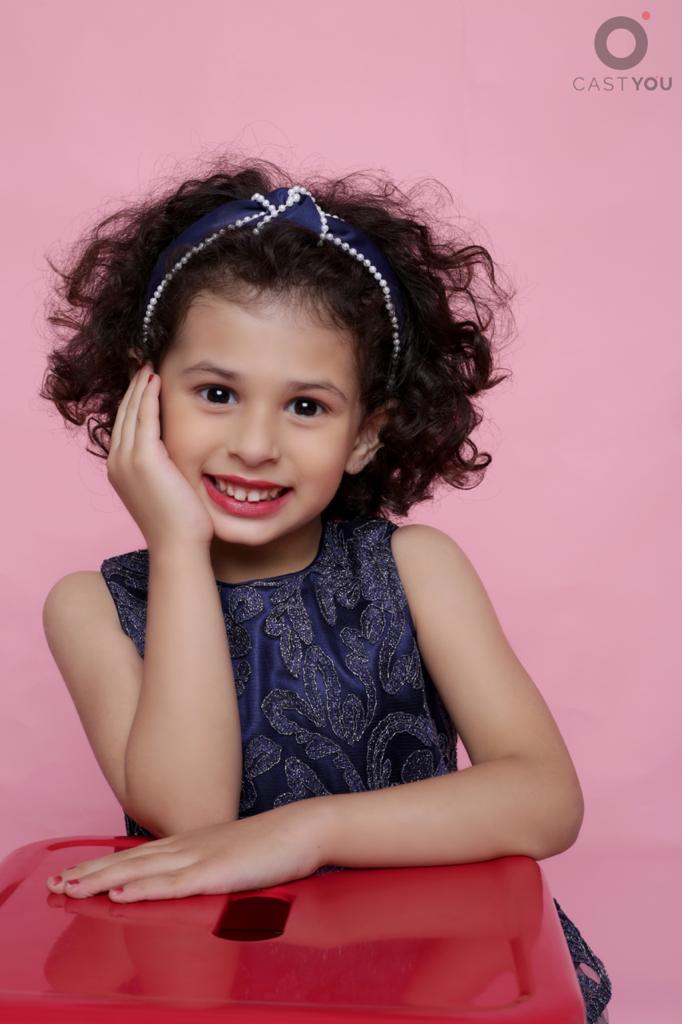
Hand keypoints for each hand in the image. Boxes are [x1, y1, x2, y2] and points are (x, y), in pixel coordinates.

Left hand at [45, 801, 328, 901]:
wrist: (303, 829)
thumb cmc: (271, 846)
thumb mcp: (230, 856)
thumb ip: (206, 867)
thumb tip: (191, 880)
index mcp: (191, 844)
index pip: (137, 856)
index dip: (102, 866)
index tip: (73, 875)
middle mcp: (188, 847)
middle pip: (129, 862)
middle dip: (89, 874)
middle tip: (54, 885)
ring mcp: (200, 858)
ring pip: (141, 872)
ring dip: (102, 882)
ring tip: (70, 889)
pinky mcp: (216, 873)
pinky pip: (172, 885)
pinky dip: (142, 890)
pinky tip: (119, 895)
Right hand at [107, 362, 214, 550]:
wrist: (178, 545)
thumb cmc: (180, 523)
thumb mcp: (165, 488)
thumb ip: (163, 466)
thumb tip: (176, 451)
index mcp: (119, 468)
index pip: (125, 423)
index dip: (133, 397)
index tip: (144, 375)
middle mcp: (116, 461)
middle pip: (123, 411)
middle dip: (133, 384)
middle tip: (142, 358)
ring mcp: (126, 459)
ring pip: (131, 410)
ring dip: (140, 383)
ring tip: (148, 360)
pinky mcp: (143, 458)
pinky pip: (144, 416)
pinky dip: (148, 394)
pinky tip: (156, 377)